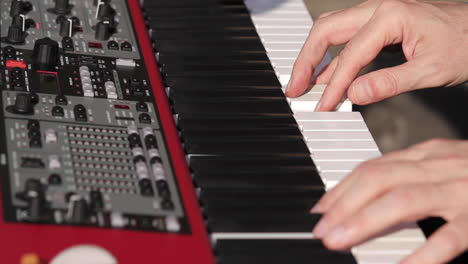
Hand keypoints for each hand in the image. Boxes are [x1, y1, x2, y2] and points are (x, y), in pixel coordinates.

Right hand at [286, 0, 467, 110]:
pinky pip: (346, 37)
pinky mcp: (380, 22)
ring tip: (301, 82)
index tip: (323, 107)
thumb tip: (355, 95)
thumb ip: (390, 83)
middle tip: (293, 88)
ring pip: (331, 30)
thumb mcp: (432, 70)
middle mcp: (378, 8)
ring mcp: (378, 13)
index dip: (333, 86)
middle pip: (326, 30)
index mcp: (390, 15)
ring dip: (313, 56)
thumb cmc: (466, 44)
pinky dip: (331, 56)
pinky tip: (325, 75)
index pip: (350, 55)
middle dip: (305, 60)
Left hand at [311, 139, 467, 263]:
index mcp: (427, 155)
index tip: (321, 208)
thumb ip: (408, 177)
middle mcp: (440, 166)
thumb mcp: (442, 167)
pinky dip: (422, 254)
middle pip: (379, 179)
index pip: (373, 167)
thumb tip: (365, 198)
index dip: (342, 189)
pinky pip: (449, 237)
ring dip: (365, 221)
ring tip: (339, 240)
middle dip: (343, 204)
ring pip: (403, 200)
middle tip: (322, 229)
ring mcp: (461, 190)